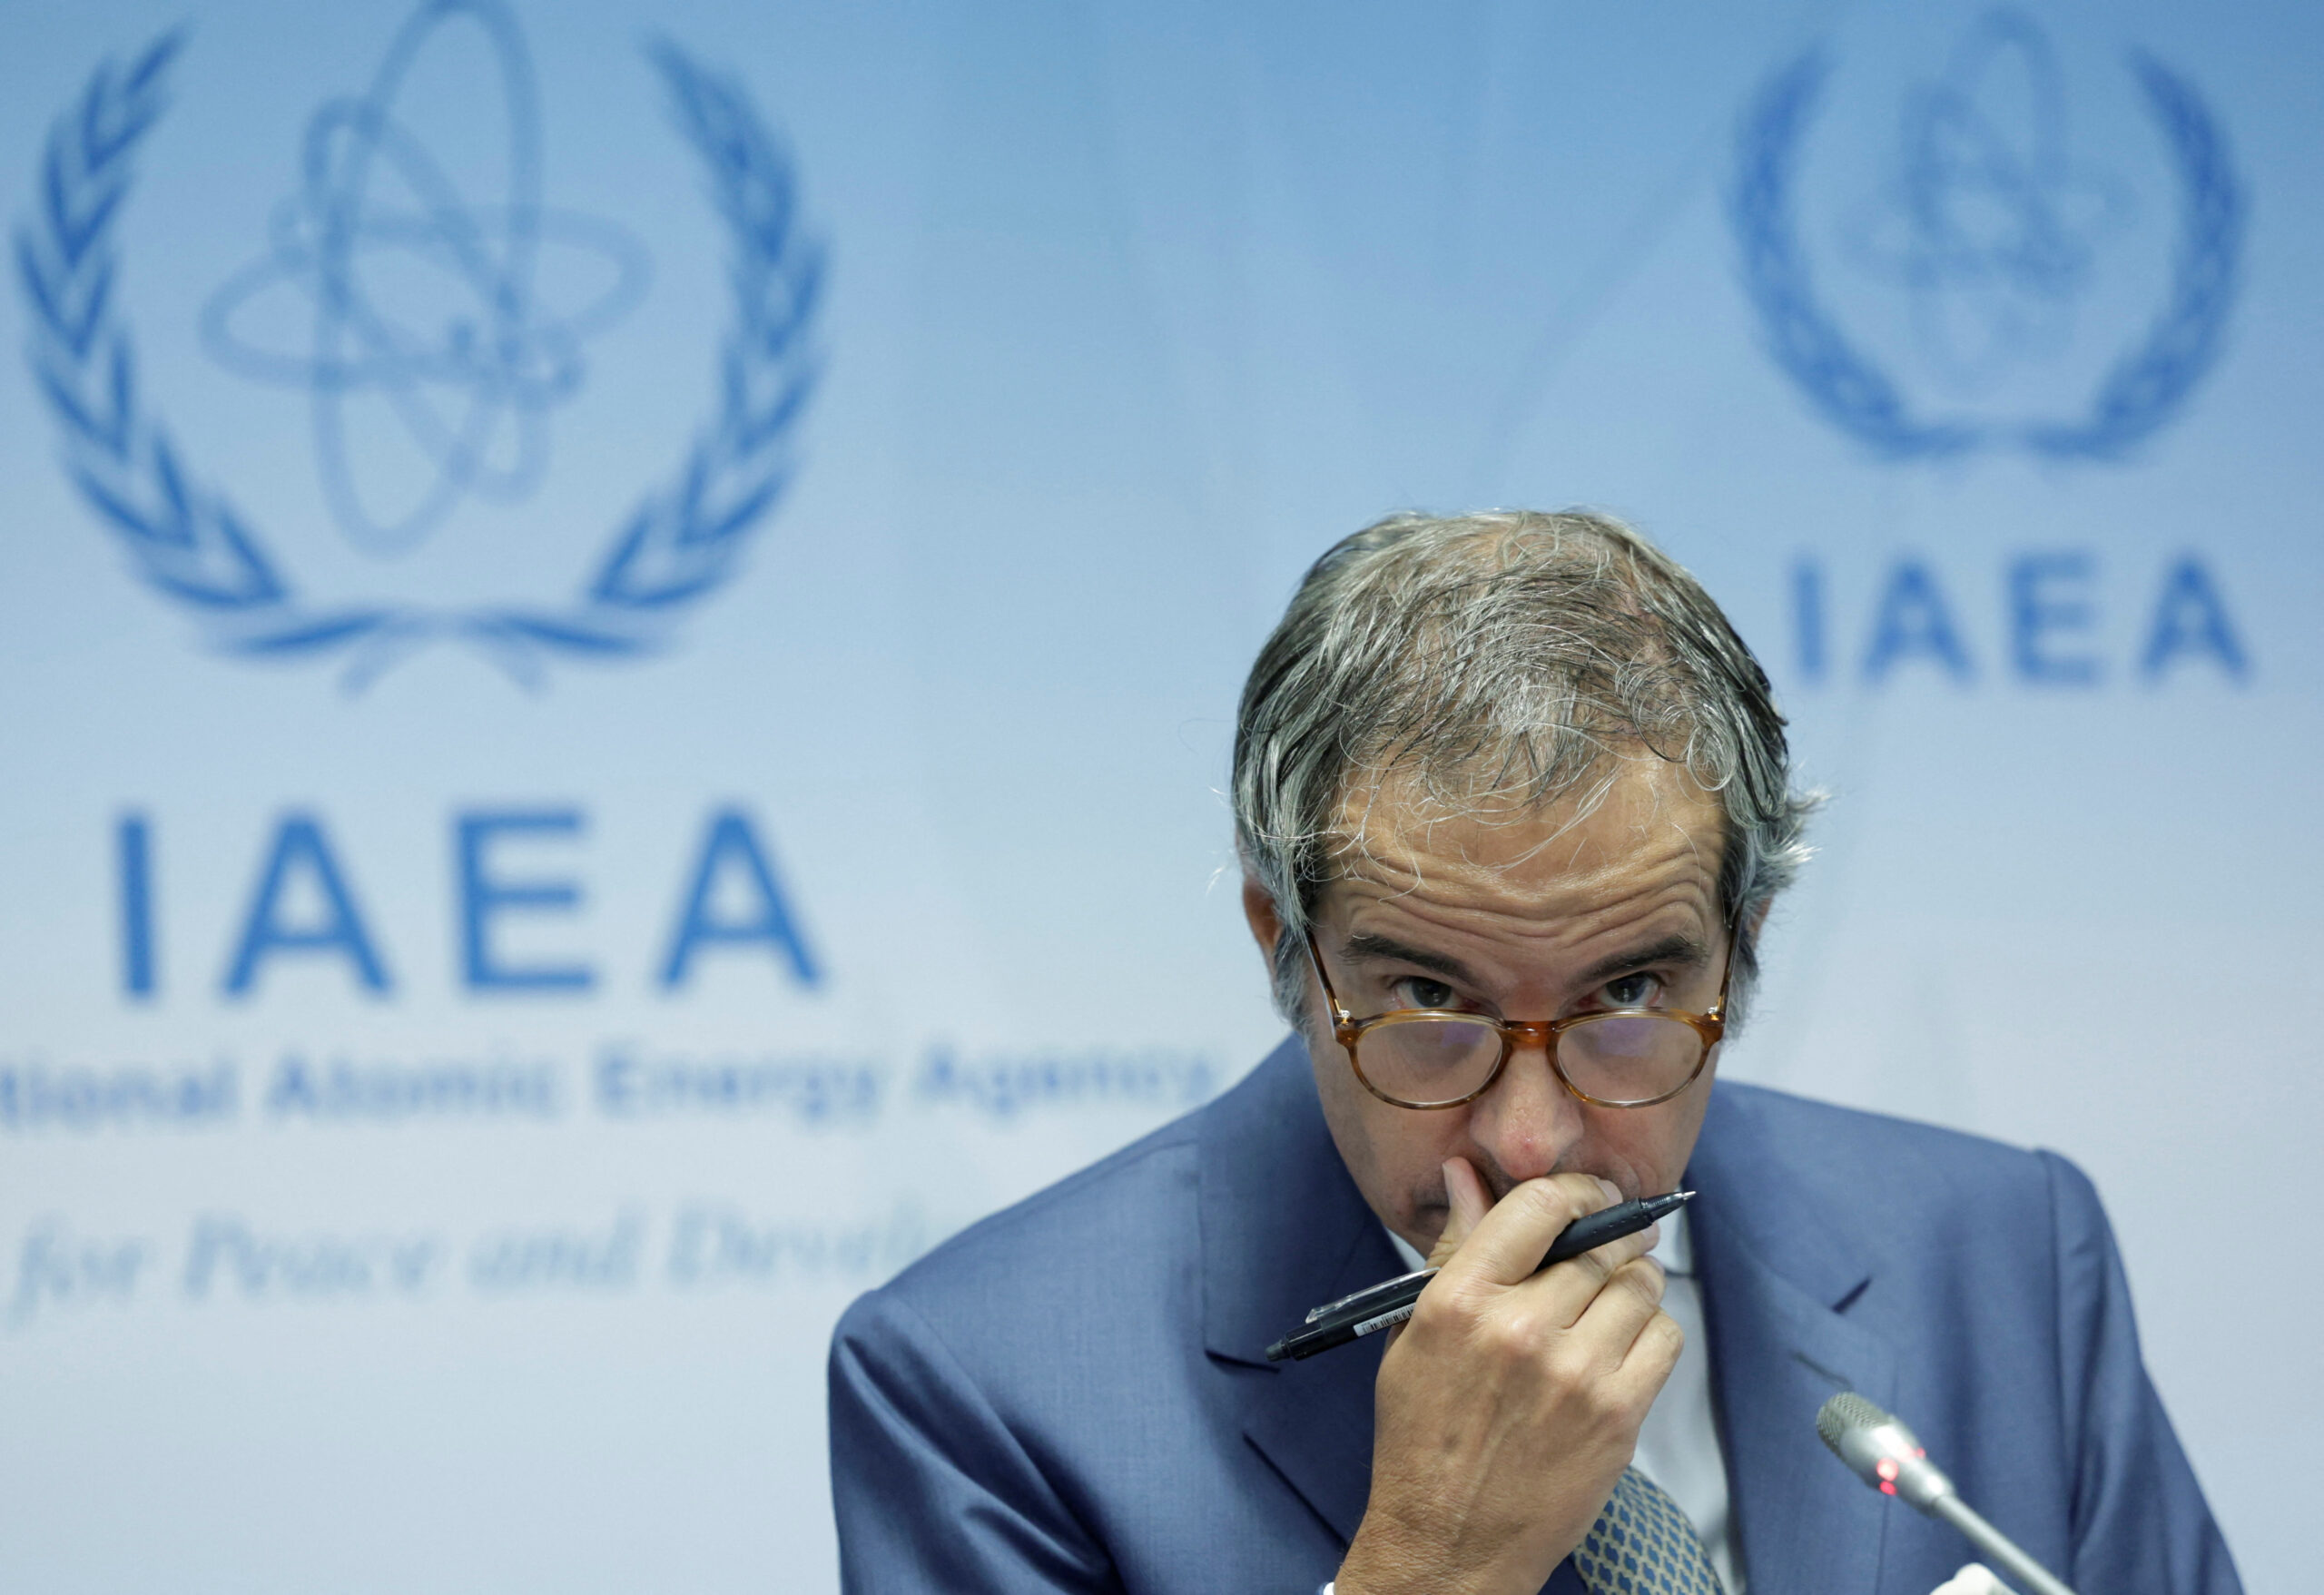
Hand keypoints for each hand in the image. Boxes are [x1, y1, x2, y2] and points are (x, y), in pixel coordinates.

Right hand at [1334, 1160, 1682, 1594]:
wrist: (1448, 1544)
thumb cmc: (1424, 1441)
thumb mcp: (1416, 1333)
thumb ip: (1453, 1249)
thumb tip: (1467, 1175)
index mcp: (1460, 1300)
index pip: (1538, 1205)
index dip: (1576, 1190)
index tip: (1590, 1196)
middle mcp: (1518, 1329)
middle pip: (1599, 1244)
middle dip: (1612, 1238)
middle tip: (1612, 1245)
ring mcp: (1574, 1374)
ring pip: (1639, 1286)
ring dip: (1634, 1283)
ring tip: (1613, 1301)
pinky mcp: (1617, 1417)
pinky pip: (1665, 1338)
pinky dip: (1653, 1332)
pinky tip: (1623, 1346)